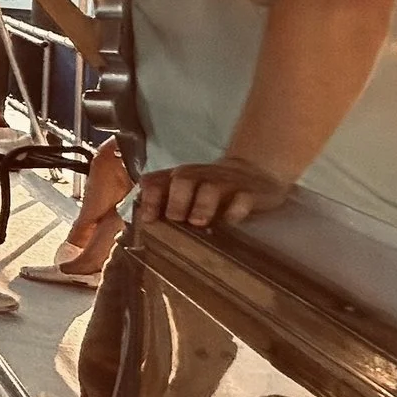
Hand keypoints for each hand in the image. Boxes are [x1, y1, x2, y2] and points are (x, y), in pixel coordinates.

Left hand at [139, 157, 291, 229]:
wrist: (254, 173)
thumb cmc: (209, 190)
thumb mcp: (185, 193)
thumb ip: (165, 204)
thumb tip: (142, 223)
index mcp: (178, 178)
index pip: (155, 181)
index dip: (150, 198)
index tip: (149, 219)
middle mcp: (199, 177)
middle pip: (182, 180)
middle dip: (176, 201)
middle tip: (176, 219)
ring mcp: (226, 183)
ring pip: (210, 188)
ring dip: (202, 205)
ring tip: (199, 222)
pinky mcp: (250, 193)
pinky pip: (243, 199)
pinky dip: (236, 211)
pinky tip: (230, 222)